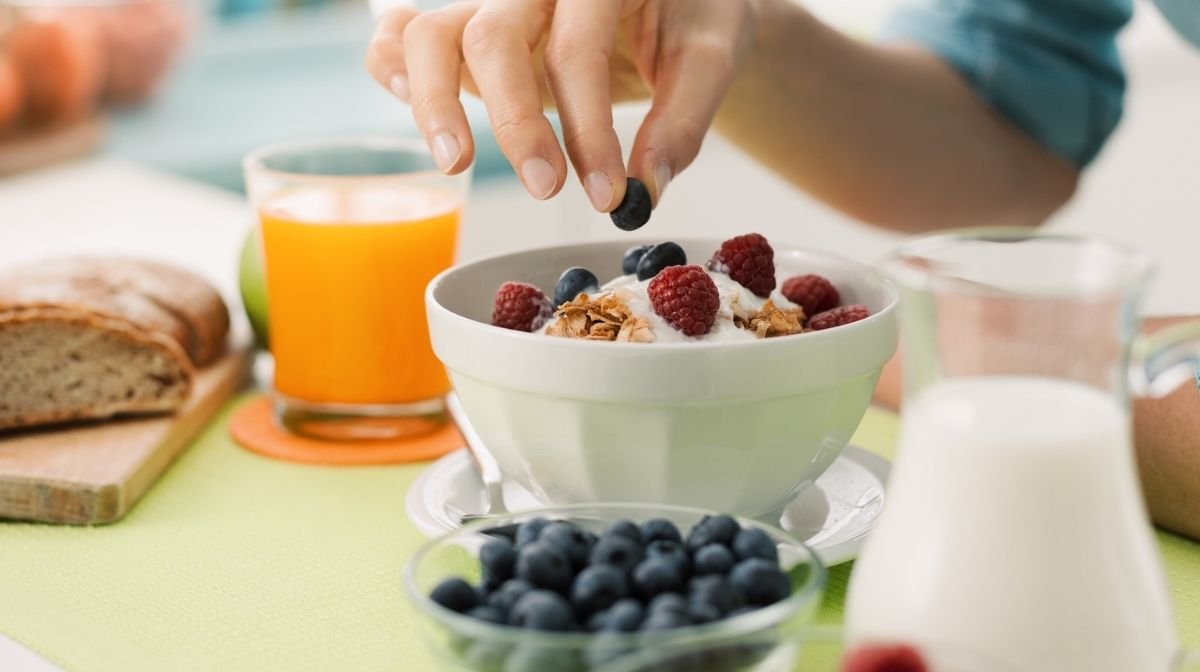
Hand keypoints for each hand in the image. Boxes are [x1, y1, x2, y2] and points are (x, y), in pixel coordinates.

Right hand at [365, 0, 755, 210]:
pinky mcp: (468, 22)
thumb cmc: (692, 12)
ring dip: (433, 102)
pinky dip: (391, 66)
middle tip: (546, 189)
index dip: (587, 131)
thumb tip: (646, 189)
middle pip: (492, 38)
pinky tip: (401, 98)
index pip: (576, 51)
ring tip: (457, 163)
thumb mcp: (710, 54)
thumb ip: (683, 121)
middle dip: (515, 123)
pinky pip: (406, 32)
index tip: (608, 195)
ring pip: (431, 33)